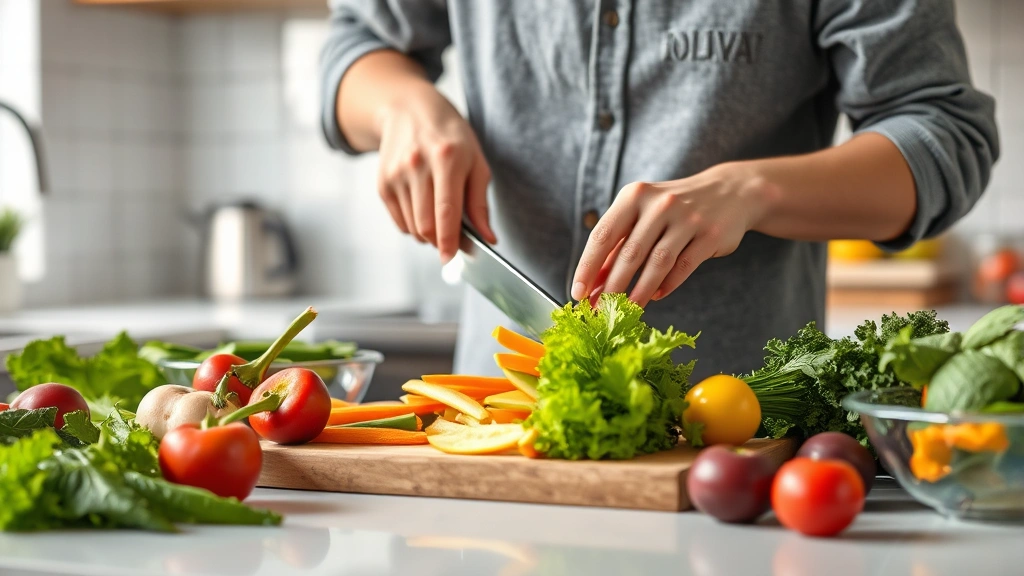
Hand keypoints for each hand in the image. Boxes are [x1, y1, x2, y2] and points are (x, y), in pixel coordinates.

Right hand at [376, 86, 495, 261]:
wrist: (409, 109)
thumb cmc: (451, 136)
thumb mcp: (476, 161)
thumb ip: (480, 202)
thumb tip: (488, 238)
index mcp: (447, 158)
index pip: (446, 211)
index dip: (449, 240)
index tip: (451, 258)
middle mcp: (417, 166)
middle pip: (426, 225)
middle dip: (441, 241)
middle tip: (454, 238)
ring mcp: (396, 175)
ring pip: (412, 228)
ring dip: (428, 233)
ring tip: (439, 213)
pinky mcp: (382, 183)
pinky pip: (400, 222)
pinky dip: (414, 225)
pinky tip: (423, 206)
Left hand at [571, 163, 772, 306]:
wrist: (729, 192)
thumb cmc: (673, 209)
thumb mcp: (641, 217)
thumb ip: (618, 246)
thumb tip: (592, 284)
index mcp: (634, 197)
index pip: (603, 235)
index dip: (587, 267)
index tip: (578, 293)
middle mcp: (659, 204)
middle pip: (629, 254)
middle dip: (611, 287)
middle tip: (600, 311)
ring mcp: (687, 218)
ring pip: (657, 263)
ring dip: (639, 292)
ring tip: (627, 311)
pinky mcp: (710, 234)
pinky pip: (683, 266)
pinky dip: (667, 285)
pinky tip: (655, 296)